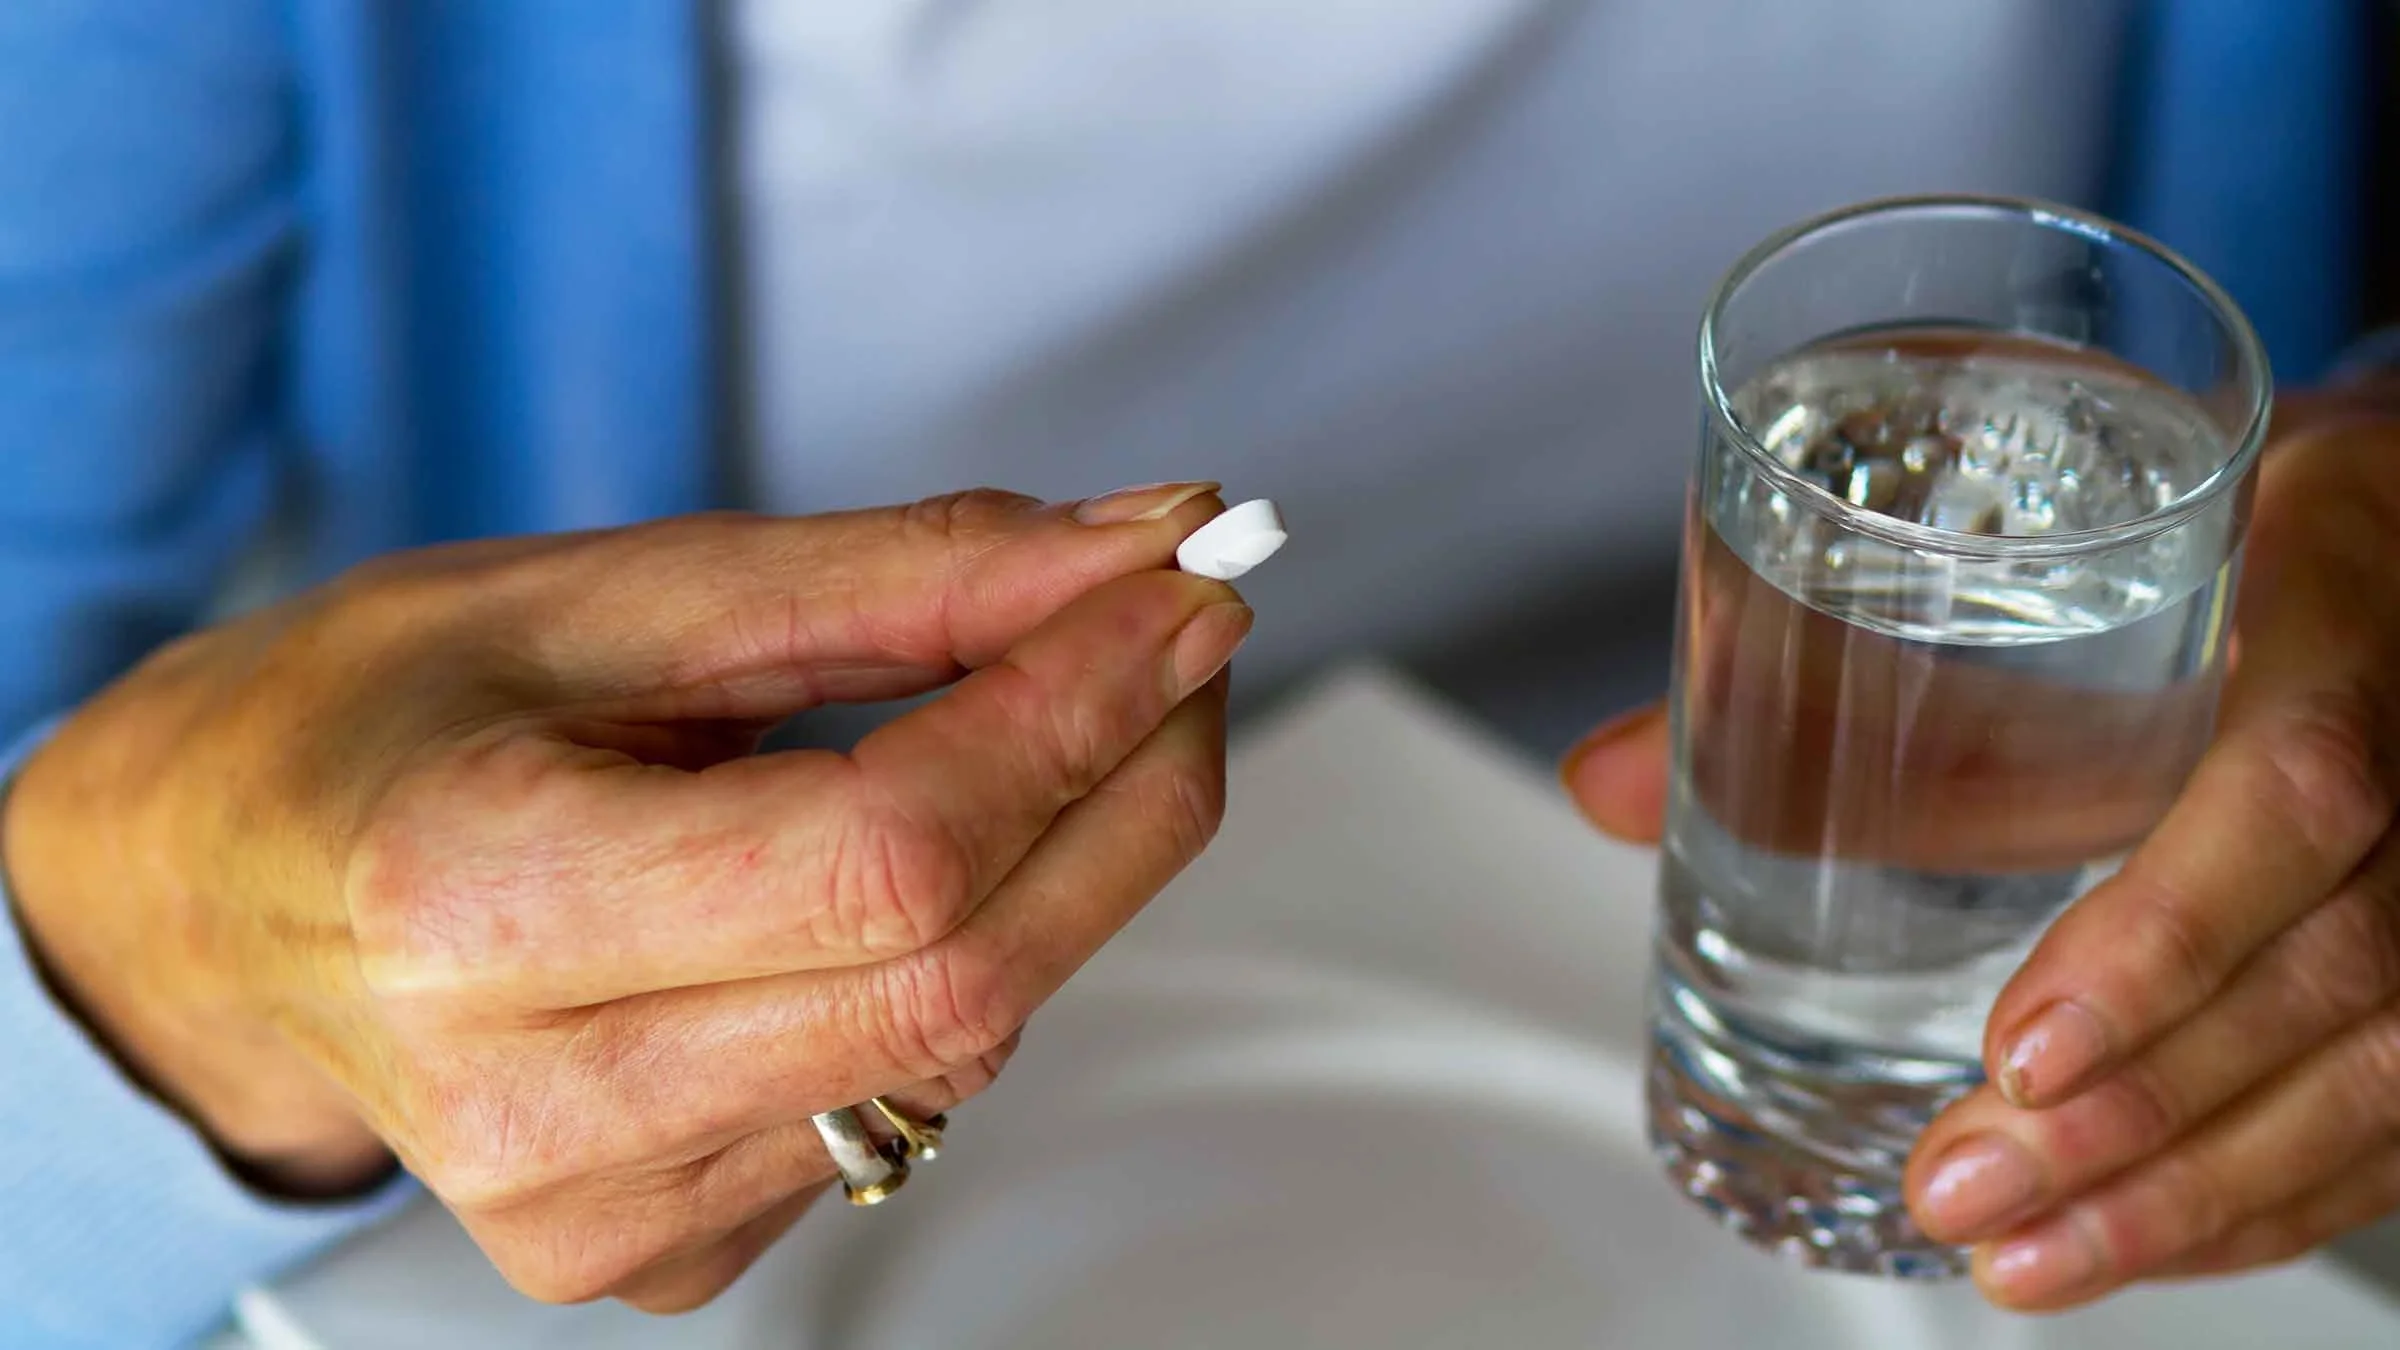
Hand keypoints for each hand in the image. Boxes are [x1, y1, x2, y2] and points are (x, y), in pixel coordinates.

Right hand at [2, 484, 1244, 1311]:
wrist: (232, 898)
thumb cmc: (383, 723)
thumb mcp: (613, 595)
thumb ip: (895, 579)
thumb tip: (1134, 546)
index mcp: (478, 907)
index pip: (885, 855)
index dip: (1073, 719)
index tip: (1181, 600)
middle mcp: (535, 1104)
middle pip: (963, 975)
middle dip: (1124, 793)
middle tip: (1171, 648)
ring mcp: (602, 1212)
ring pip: (957, 1045)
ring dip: (1056, 873)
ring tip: (1024, 735)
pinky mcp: (657, 1254)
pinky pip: (896, 1099)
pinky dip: (951, 966)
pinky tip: (886, 883)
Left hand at [1564, 404, 2399, 1307]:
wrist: (2387, 529)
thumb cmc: (2195, 526)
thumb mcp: (2045, 542)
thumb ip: (1826, 661)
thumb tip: (1604, 781)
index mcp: (2336, 591)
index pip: (2297, 780)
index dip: (2170, 931)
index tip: (2020, 1047)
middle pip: (2340, 964)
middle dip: (2142, 1111)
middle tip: (1963, 1188)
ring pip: (2389, 1067)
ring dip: (2200, 1192)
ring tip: (2024, 1258)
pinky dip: (2272, 1194)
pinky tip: (2133, 1240)